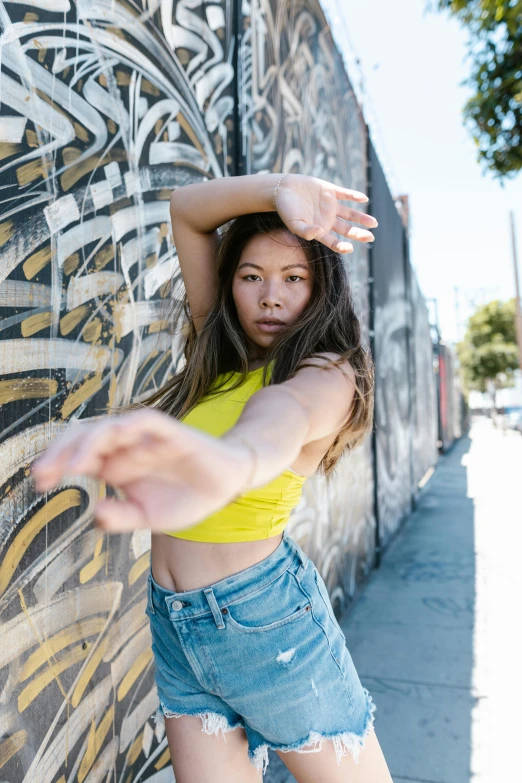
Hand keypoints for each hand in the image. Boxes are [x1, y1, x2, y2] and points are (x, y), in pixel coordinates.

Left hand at [31, 410, 252, 533]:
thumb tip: (95, 514)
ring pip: (109, 427)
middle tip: (44, 474)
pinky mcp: (170, 431)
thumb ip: (121, 517)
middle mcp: (124, 447)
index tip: (39, 483)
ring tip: (75, 466)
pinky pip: (147, 421)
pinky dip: (130, 425)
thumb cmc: (184, 497)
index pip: (76, 456)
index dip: (55, 464)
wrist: (225, 485)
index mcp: (114, 464)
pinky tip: (117, 435)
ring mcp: (145, 437)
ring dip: (89, 443)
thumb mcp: (148, 517)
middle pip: (84, 437)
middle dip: (60, 452)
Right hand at [274, 174, 377, 252]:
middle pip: (346, 229)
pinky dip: (354, 196)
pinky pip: (346, 194)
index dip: (342, 246)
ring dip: (362, 218)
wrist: (282, 189)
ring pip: (350, 214)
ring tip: (373, 223)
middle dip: (359, 234)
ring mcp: (330, 206)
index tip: (349, 248)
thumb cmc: (285, 209)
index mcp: (319, 230)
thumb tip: (319, 233)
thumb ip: (305, 231)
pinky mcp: (330, 191)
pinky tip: (364, 199)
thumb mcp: (293, 223)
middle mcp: (327, 220)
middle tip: (371, 238)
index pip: (334, 241)